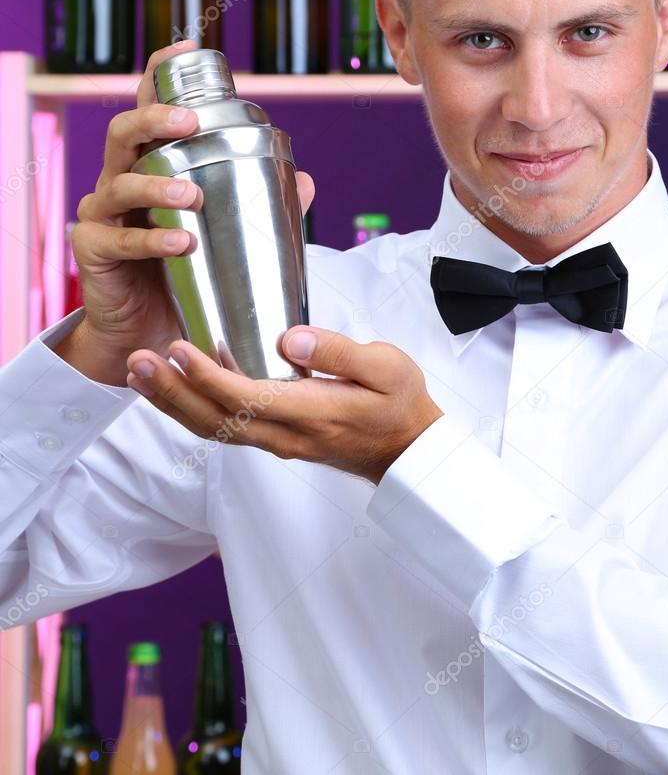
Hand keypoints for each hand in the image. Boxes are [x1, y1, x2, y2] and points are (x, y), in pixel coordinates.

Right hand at [60, 40, 315, 384]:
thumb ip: (263, 207)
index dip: (162, 75)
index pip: (150, 110)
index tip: (188, 49)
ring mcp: (103, 216)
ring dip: (156, 184)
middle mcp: (121, 182)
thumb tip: (307, 182)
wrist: (148, 333)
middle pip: (124, 133)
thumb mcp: (226, 235)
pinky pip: (118, 240)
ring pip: (119, 182)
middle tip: (190, 123)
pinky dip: (151, 239)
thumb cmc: (185, 274)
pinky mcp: (93, 252)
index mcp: (152, 167)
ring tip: (191, 196)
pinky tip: (181, 241)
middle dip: (155, 120)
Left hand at [125, 326, 444, 484]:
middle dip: (173, 391)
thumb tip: (292, 339)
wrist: (409, 450)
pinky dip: (192, 411)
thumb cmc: (401, 403)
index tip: (179, 349)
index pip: (248, 398)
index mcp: (314, 413)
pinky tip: (174, 390)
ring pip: (214, 429)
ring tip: (139, 374)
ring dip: (174, 403)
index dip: (207, 377)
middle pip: (216, 419)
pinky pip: (225, 430)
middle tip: (138, 361)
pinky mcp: (276, 440)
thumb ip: (340, 352)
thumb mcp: (388, 367)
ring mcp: (279, 443)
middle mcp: (288, 435)